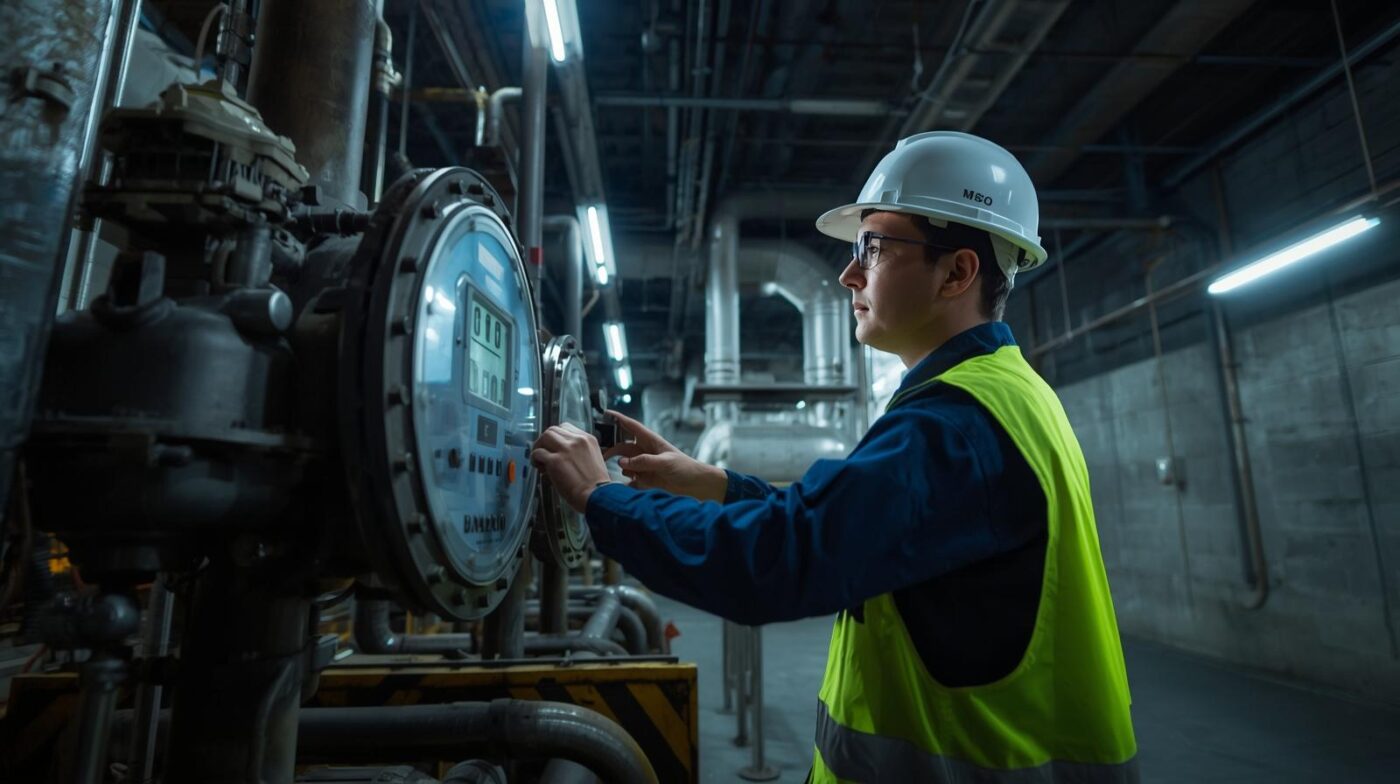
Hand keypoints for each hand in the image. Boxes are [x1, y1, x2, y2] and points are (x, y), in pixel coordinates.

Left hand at [531, 423, 611, 512]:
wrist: (597, 495)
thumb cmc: (596, 485)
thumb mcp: (594, 459)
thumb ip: (579, 452)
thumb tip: (561, 454)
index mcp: (588, 439)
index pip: (566, 427)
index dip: (556, 437)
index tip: (554, 445)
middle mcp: (577, 441)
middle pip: (553, 430)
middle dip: (545, 441)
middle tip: (544, 452)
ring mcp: (565, 449)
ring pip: (545, 437)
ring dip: (539, 447)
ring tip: (540, 460)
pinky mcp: (555, 461)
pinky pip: (538, 453)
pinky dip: (535, 459)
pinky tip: (539, 467)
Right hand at [602, 410, 726, 501]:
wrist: (697, 486)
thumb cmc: (686, 468)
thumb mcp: (665, 462)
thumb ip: (644, 461)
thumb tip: (622, 463)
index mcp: (651, 442)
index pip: (632, 427)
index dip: (619, 419)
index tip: (606, 413)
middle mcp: (646, 452)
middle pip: (623, 446)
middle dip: (612, 448)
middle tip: (600, 454)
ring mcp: (645, 466)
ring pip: (625, 463)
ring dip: (620, 467)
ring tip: (620, 472)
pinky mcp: (645, 480)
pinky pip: (630, 479)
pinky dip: (626, 481)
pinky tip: (626, 484)